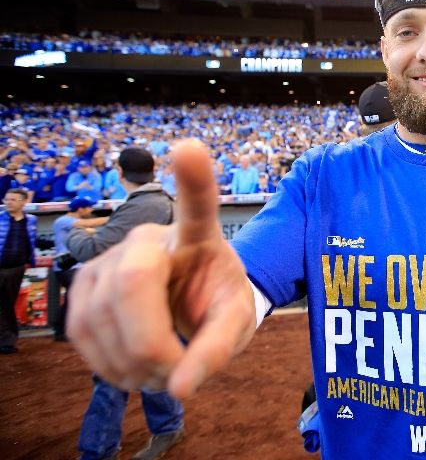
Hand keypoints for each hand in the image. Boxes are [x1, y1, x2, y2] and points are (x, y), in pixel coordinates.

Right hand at [67, 140, 256, 397]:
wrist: (191, 305)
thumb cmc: (216, 302)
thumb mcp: (234, 323)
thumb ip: (217, 352)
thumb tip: (182, 388)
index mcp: (198, 236)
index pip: (197, 203)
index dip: (194, 178)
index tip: (189, 149)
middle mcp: (148, 237)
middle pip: (132, 285)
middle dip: (150, 344)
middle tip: (176, 369)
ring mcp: (108, 257)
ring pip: (99, 316)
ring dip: (131, 363)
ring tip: (160, 368)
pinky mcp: (83, 284)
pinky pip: (79, 332)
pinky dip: (108, 364)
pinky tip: (132, 364)